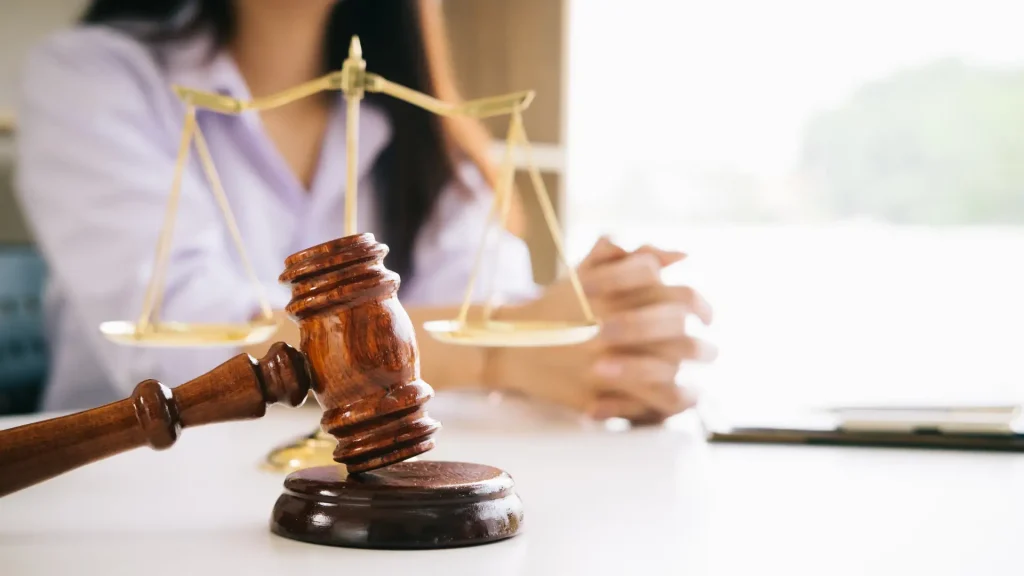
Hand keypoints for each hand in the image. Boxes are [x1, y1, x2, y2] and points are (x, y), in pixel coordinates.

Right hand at [486, 237, 715, 422]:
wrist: (508, 348)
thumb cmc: (555, 309)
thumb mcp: (586, 272)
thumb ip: (628, 257)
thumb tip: (681, 256)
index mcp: (608, 292)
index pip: (669, 289)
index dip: (696, 303)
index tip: (706, 315)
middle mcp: (608, 323)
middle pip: (675, 326)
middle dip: (699, 336)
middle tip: (706, 344)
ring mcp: (603, 360)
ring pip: (671, 363)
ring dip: (691, 364)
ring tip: (701, 368)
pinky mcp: (598, 392)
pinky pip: (654, 400)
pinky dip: (679, 398)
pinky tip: (687, 394)